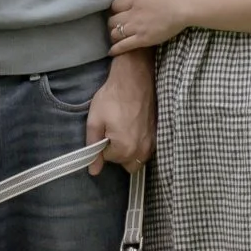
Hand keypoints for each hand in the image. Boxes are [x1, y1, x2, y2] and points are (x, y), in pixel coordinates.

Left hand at [85, 51, 155, 169]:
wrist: (134, 79)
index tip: (104, 129)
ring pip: (137, 158)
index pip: (108, 159)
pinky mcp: (157, 134)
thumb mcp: (95, 121)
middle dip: (117, 152)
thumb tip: (93, 171)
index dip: (102, 145)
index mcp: (125, 149)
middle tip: (113, 132)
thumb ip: (93, 147)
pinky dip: (138, 144)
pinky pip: (146, 149)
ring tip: (123, 129)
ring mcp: (152, 142)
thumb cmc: (112, 98)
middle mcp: (142, 150)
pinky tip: (133, 127)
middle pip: (125, 163)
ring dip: (129, 150)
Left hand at [109, 0, 188, 53]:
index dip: (114, 10)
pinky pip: (124, 45)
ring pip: (116, 33)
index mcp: (135, 0)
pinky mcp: (143, 39)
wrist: (183, 7)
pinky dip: (116, 49)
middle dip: (113, 23)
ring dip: (114, 36)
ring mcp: (136, 27)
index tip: (116, 12)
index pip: (116, 5)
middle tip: (115, 26)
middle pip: (113, 20)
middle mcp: (132, 14)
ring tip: (116, 38)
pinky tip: (111, 52)